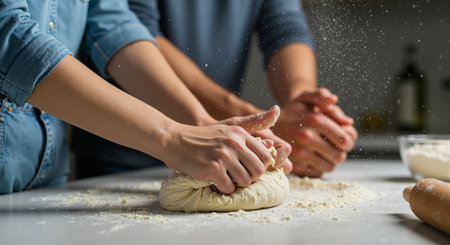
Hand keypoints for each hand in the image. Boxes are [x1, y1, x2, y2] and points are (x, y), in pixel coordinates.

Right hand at [162, 107, 280, 193]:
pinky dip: (224, 188)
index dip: (259, 166)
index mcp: (240, 133)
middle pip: (258, 170)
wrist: (174, 140)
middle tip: (237, 175)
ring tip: (226, 177)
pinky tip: (215, 180)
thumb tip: (277, 111)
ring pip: (245, 180)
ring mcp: (224, 156)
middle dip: (250, 177)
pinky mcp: (213, 168)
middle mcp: (234, 143)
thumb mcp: (229, 125)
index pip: (265, 156)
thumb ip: (254, 122)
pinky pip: (229, 187)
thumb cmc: (203, 136)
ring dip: (236, 183)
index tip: (248, 168)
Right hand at [272, 89, 356, 176]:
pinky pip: (317, 173)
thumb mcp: (305, 98)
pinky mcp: (294, 166)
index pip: (345, 140)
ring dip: (329, 161)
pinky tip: (312, 157)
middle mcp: (306, 137)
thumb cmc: (291, 111)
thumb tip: (348, 121)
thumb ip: (325, 99)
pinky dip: (317, 167)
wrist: (265, 126)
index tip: (344, 140)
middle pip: (340, 156)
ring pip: (330, 167)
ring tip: (322, 152)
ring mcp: (299, 154)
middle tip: (333, 147)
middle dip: (340, 152)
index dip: (349, 141)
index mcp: (314, 120)